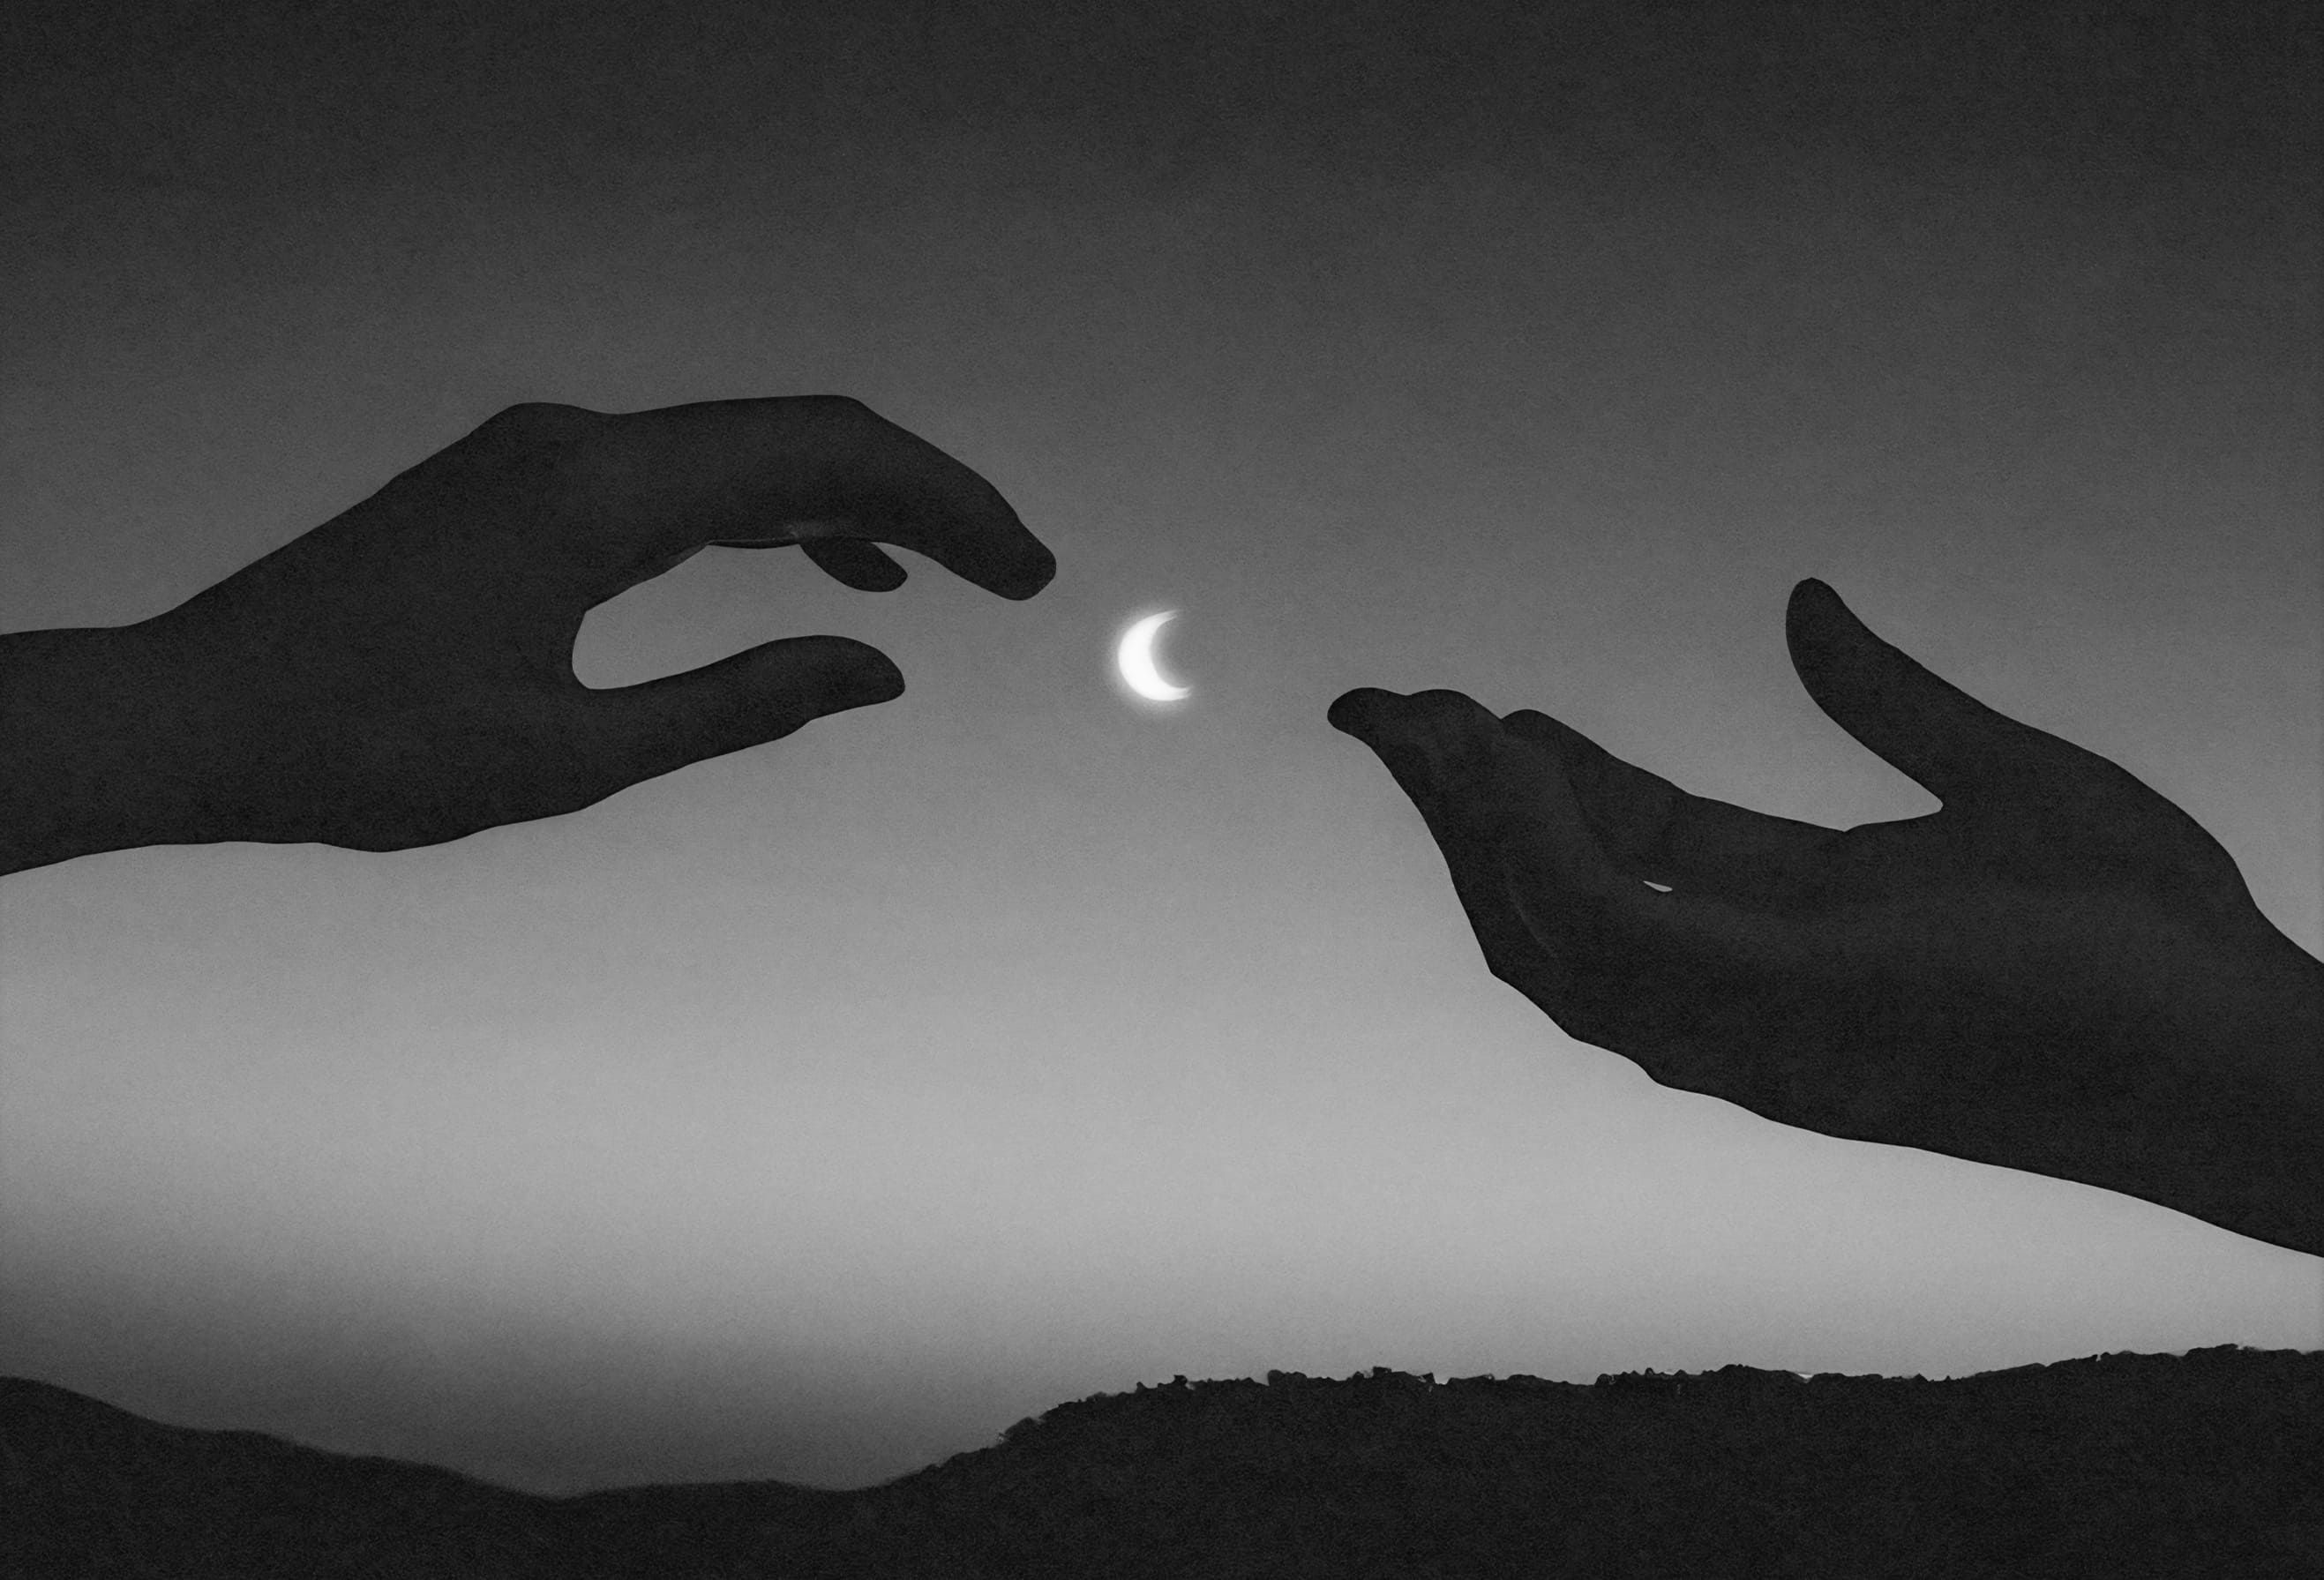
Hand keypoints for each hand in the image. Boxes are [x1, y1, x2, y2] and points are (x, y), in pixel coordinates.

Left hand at [6, 398, 1051, 864]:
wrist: (198, 713)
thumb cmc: (372, 751)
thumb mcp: (576, 757)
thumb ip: (741, 703)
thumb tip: (881, 667)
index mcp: (599, 495)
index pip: (821, 463)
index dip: (947, 507)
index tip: (1030, 570)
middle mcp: (579, 442)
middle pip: (797, 435)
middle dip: (923, 496)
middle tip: (1022, 570)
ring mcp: (546, 450)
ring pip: (741, 449)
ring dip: (851, 501)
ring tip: (946, 575)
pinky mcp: (523, 480)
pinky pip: (679, 474)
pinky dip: (765, 511)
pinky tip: (821, 565)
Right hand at [1330, 580, 2322, 1253]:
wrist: (2258, 1058)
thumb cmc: (2162, 945)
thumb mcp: (2010, 778)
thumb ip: (1890, 698)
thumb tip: (1802, 599)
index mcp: (1796, 939)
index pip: (1623, 861)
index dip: (1534, 787)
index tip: (1473, 710)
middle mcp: (1748, 1000)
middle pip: (1551, 912)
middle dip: (1456, 815)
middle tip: (1386, 709)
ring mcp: (1753, 1024)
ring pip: (1546, 938)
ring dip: (1467, 829)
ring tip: (1417, 726)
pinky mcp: (1782, 1015)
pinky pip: (1615, 930)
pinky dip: (1539, 845)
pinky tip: (1508, 752)